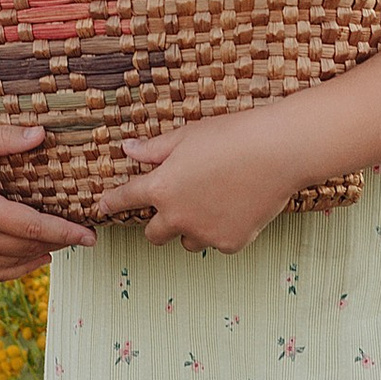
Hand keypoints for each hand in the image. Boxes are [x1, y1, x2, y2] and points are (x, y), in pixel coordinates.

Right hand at [0, 81, 92, 270]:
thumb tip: (42, 135)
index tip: (91, 235)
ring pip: (13, 264)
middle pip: (29, 248)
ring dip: (42, 256)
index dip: (66, 232)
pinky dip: (18, 268)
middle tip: (86, 238)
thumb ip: (4, 139)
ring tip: (64, 245)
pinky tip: (36, 259)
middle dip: (60, 243)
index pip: (34, 227)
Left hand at [91, 111, 307, 250]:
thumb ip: (155, 149)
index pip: (126, 198)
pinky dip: (223, 230)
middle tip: (175, 207)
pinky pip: (217, 242)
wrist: (278, 151)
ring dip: (192, 229)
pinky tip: (238, 207)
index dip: (111, 202)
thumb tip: (129, 148)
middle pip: (153, 234)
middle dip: (159, 223)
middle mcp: (177, 216)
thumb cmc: (233, 136)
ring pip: (187, 241)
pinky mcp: (230, 243)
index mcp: (161, 187)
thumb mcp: (187, 136)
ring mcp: (204, 233)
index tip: (102, 208)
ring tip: (214, 203)